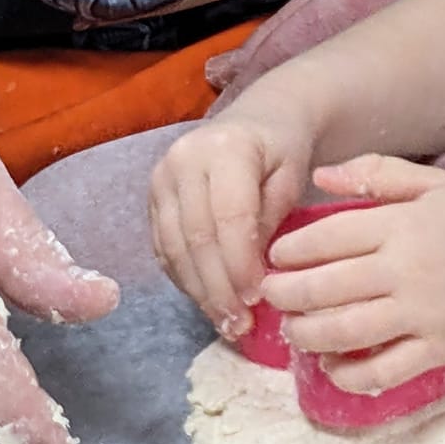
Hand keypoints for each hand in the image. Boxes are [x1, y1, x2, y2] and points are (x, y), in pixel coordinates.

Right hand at [148, 105, 318, 332]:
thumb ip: (271, 219)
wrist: (258, 119)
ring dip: (200, 291)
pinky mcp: (151, 198)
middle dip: (218, 288)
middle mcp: (183, 159)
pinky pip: (164, 248)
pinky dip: (185, 279)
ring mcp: (160, 178)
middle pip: (196, 237)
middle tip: (239, 324)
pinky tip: (208, 301)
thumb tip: (251, 273)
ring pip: (174, 248)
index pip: (228, 216)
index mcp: (226, 147)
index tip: (256, 299)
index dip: (240, 263)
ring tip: (226, 322)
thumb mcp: (293, 176)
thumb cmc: (283, 150)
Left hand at [261, 155, 444, 390]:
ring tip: (293, 330)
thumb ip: (378, 173)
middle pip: (325, 288)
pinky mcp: (437, 351)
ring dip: (306, 335)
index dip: (290, 250)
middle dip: (285, 295)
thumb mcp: (436, 185)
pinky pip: (381, 373)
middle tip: (269, 295)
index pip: (327, 237)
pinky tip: (332, 367)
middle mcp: (407, 270)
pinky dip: (347, 376)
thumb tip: (321, 175)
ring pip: (343, 333)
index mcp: (404, 224)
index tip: (273, 258)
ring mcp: (422, 315)